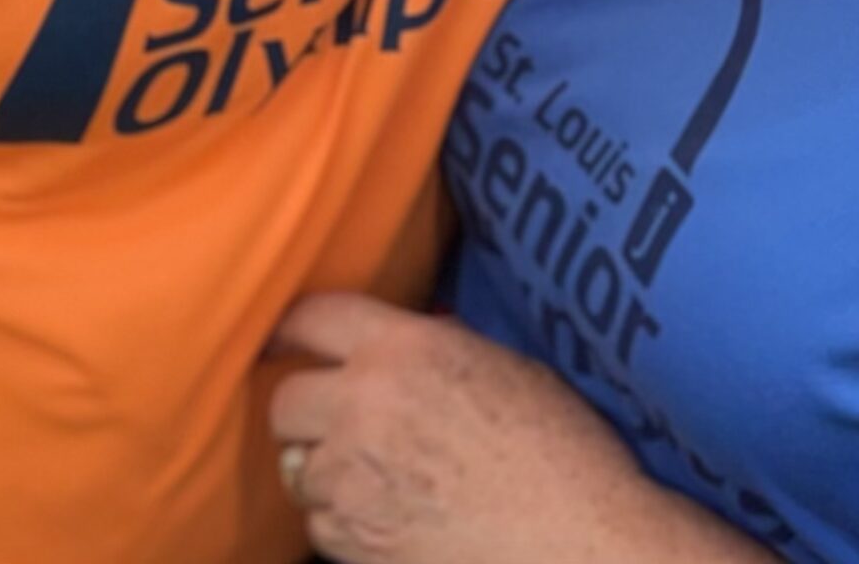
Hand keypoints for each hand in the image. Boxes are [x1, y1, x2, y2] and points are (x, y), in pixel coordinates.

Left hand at [268, 293, 692, 563]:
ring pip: (298, 469)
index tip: (280, 338)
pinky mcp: (355, 542)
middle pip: (286, 401)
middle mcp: (366, 405)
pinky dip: (342, 523)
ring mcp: (354, 479)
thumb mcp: (502, 366)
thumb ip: (439, 346)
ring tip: (379, 476)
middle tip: (340, 422)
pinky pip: (318, 525)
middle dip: (306, 412)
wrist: (579, 540)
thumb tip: (415, 335)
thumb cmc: (559, 450)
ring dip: (326, 471)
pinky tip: (389, 516)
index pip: (312, 317)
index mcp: (405, 348)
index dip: (288, 327)